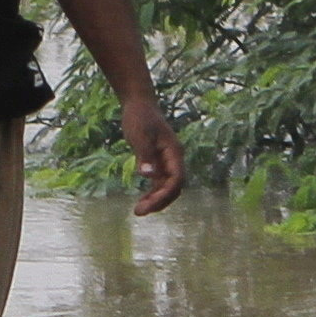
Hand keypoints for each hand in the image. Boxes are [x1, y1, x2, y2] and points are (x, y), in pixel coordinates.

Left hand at [120, 90, 187, 215]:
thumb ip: (145, 155)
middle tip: (139, 212)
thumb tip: (149, 176)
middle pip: (174, 187)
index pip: (176, 180)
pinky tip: (141, 201)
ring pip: (167, 187)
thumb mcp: (140, 136)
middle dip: (160, 201)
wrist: (138, 104)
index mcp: (174, 152)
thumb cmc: (139, 117)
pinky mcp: (158, 162)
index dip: (165, 194)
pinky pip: (159, 183)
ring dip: (155, 200)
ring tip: (138, 211)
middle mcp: (174, 159)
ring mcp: (167, 162)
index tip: (148, 204)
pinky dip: (152, 193)